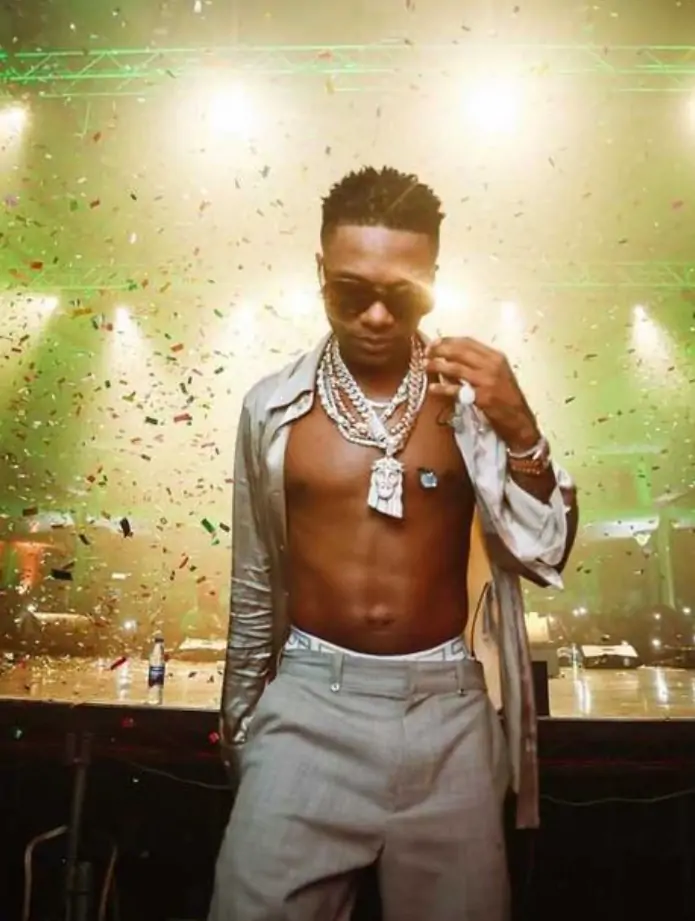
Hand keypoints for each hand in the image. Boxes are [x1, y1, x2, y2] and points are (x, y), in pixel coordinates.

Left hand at [425, 336, 539, 450]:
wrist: (520, 420)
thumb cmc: (507, 398)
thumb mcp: (498, 375)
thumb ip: (479, 365)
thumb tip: (452, 359)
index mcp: (496, 357)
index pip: (468, 342)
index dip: (448, 340)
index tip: (434, 342)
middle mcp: (492, 365)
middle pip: (460, 351)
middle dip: (440, 350)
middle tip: (426, 352)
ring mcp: (487, 381)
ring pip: (456, 368)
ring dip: (438, 365)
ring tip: (425, 365)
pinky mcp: (482, 397)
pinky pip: (457, 390)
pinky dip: (443, 388)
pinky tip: (432, 388)